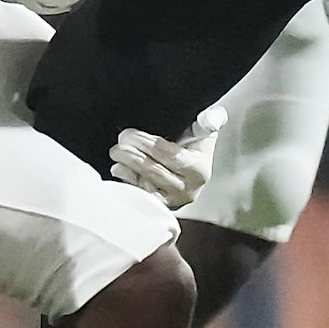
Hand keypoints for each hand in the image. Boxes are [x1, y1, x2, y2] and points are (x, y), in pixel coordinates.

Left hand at [109, 106, 227, 210]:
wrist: (190, 165)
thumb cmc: (196, 143)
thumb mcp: (206, 129)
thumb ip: (212, 119)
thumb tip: (210, 120)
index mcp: (199, 170)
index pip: (172, 157)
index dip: (148, 145)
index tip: (130, 134)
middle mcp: (188, 190)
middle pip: (156, 172)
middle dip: (134, 155)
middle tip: (120, 141)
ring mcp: (172, 202)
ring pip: (146, 186)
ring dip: (127, 168)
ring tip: (116, 153)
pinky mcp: (159, 208)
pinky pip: (141, 197)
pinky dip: (127, 182)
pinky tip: (118, 169)